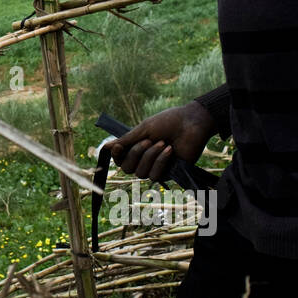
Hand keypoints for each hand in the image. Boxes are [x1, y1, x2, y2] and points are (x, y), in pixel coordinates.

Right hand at [101, 101, 215, 181]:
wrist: (191, 124)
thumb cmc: (168, 122)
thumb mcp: (144, 129)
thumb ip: (126, 140)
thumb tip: (106, 147)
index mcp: (136, 146)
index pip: (119, 159)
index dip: (116, 156)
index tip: (117, 147)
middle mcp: (144, 159)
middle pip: (127, 168)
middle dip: (136, 154)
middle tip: (148, 140)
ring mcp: (155, 167)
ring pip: (141, 173)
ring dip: (150, 157)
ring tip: (163, 143)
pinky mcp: (168, 173)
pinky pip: (155, 175)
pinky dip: (161, 161)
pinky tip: (170, 150)